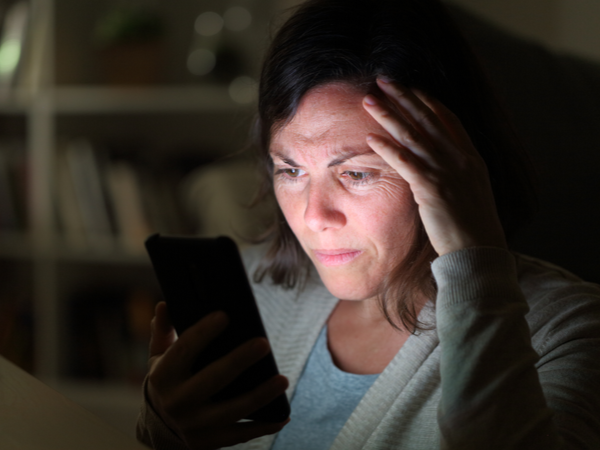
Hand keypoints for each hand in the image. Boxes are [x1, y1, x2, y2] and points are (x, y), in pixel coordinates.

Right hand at [147, 302, 289, 449]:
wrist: (158, 426)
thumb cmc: (168, 379)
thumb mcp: (159, 356)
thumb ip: (163, 330)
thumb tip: (164, 305)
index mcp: (164, 375)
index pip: (184, 349)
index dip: (203, 333)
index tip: (224, 316)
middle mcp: (177, 401)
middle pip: (212, 379)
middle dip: (238, 361)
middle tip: (264, 343)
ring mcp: (193, 425)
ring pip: (231, 411)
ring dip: (259, 396)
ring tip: (283, 380)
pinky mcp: (208, 442)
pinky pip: (240, 436)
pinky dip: (263, 427)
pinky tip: (283, 417)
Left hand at [362, 78, 506, 255]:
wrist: (479, 253)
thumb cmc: (472, 229)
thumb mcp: (471, 194)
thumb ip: (456, 175)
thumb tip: (440, 169)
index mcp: (472, 159)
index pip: (448, 120)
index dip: (428, 102)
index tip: (411, 88)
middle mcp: (461, 159)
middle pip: (428, 119)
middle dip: (404, 97)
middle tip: (383, 80)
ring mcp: (448, 173)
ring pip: (413, 136)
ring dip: (389, 115)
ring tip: (369, 99)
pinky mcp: (432, 189)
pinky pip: (405, 163)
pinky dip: (387, 148)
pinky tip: (371, 137)